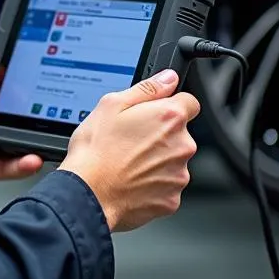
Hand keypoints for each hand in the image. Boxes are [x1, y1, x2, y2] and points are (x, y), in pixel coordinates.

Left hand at [0, 50, 42, 195]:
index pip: (4, 94)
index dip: (20, 90)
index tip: (37, 84)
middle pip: (13, 120)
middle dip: (31, 116)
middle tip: (50, 111)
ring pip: (14, 145)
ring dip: (31, 141)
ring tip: (48, 135)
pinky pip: (3, 168)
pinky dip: (19, 166)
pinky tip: (31, 158)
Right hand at [59, 69, 200, 231]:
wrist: (88, 193)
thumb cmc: (96, 149)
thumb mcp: (111, 104)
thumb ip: (147, 89)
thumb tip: (168, 78)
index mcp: (169, 117)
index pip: (189, 102)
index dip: (171, 105)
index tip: (156, 113)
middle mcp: (181, 146)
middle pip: (181, 134)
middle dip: (161, 135)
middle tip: (131, 139)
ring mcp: (179, 175)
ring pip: (173, 161)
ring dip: (158, 160)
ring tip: (128, 161)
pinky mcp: (172, 200)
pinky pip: (167, 186)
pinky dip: (153, 184)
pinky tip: (131, 180)